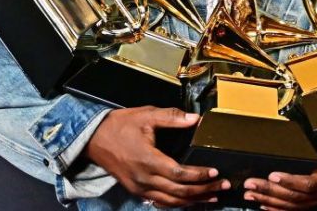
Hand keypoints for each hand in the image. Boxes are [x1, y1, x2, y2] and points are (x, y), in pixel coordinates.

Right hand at [84, 106, 230, 207]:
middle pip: (179, 192)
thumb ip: (172, 117)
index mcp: (148, 160)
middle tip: (223, 186)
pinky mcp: (136, 191)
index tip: (215, 172)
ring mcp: (140, 188)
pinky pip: (160, 202)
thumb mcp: (146, 115)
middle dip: (203, 190)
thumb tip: (195, 118)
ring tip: (212, 197)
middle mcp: (144, 179)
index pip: (179, 173)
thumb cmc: (120, 126)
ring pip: (171, 202)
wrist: (94, 139)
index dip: (199, 175)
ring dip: (194, 201)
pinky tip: (190, 201)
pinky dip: (177, 204)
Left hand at [243, 115, 316, 209]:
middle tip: (250, 185)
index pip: (309, 183)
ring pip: (296, 205)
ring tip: (250, 194)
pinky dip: (281, 209)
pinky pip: (300, 208)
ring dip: (272, 201)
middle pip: (297, 197)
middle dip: (272, 192)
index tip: (272, 174)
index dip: (290, 181)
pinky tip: (266, 206)